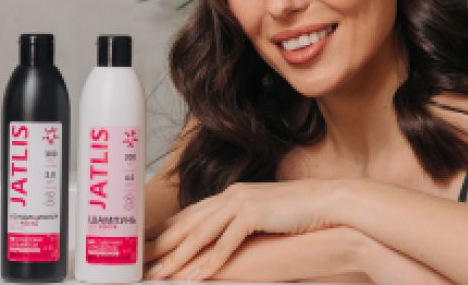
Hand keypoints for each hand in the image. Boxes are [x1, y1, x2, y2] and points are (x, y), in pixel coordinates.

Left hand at [144, 179, 338, 280]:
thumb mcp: (261, 214)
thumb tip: (221, 240)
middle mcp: (231, 194)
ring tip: (161, 274)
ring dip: (179, 256)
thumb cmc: (297, 212)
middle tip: (140, 262)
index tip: (146, 246)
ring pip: (202, 232)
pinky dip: (211, 259)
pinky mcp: (255, 212)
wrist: (327, 202)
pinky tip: (198, 274)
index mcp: (230, 194)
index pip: (189, 215)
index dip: (165, 231)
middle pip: (188, 223)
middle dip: (162, 244)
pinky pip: (227, 240)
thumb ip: (238, 223)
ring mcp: (242, 201)